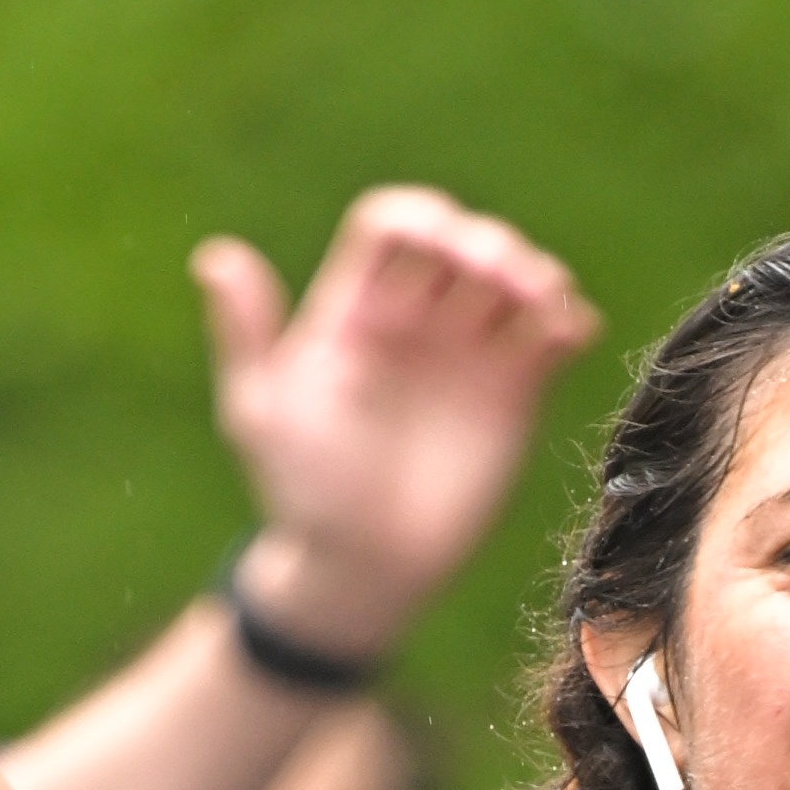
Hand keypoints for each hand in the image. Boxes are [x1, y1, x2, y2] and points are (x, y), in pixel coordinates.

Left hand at [196, 189, 600, 665]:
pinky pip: (547, 340)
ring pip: (509, 282)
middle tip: (505, 277)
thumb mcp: (261, 413)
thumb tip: (216, 258)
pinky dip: (568, 321)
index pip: (394, 227)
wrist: (363, 570)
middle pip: (460, 244)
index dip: (423, 218)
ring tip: (545, 298)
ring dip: (533, 272)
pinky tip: (573, 328)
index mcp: (356, 309)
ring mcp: (467, 357)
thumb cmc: (303, 496)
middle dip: (487, 243)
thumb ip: (246, 335)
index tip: (443, 243)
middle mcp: (415, 321)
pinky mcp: (511, 399)